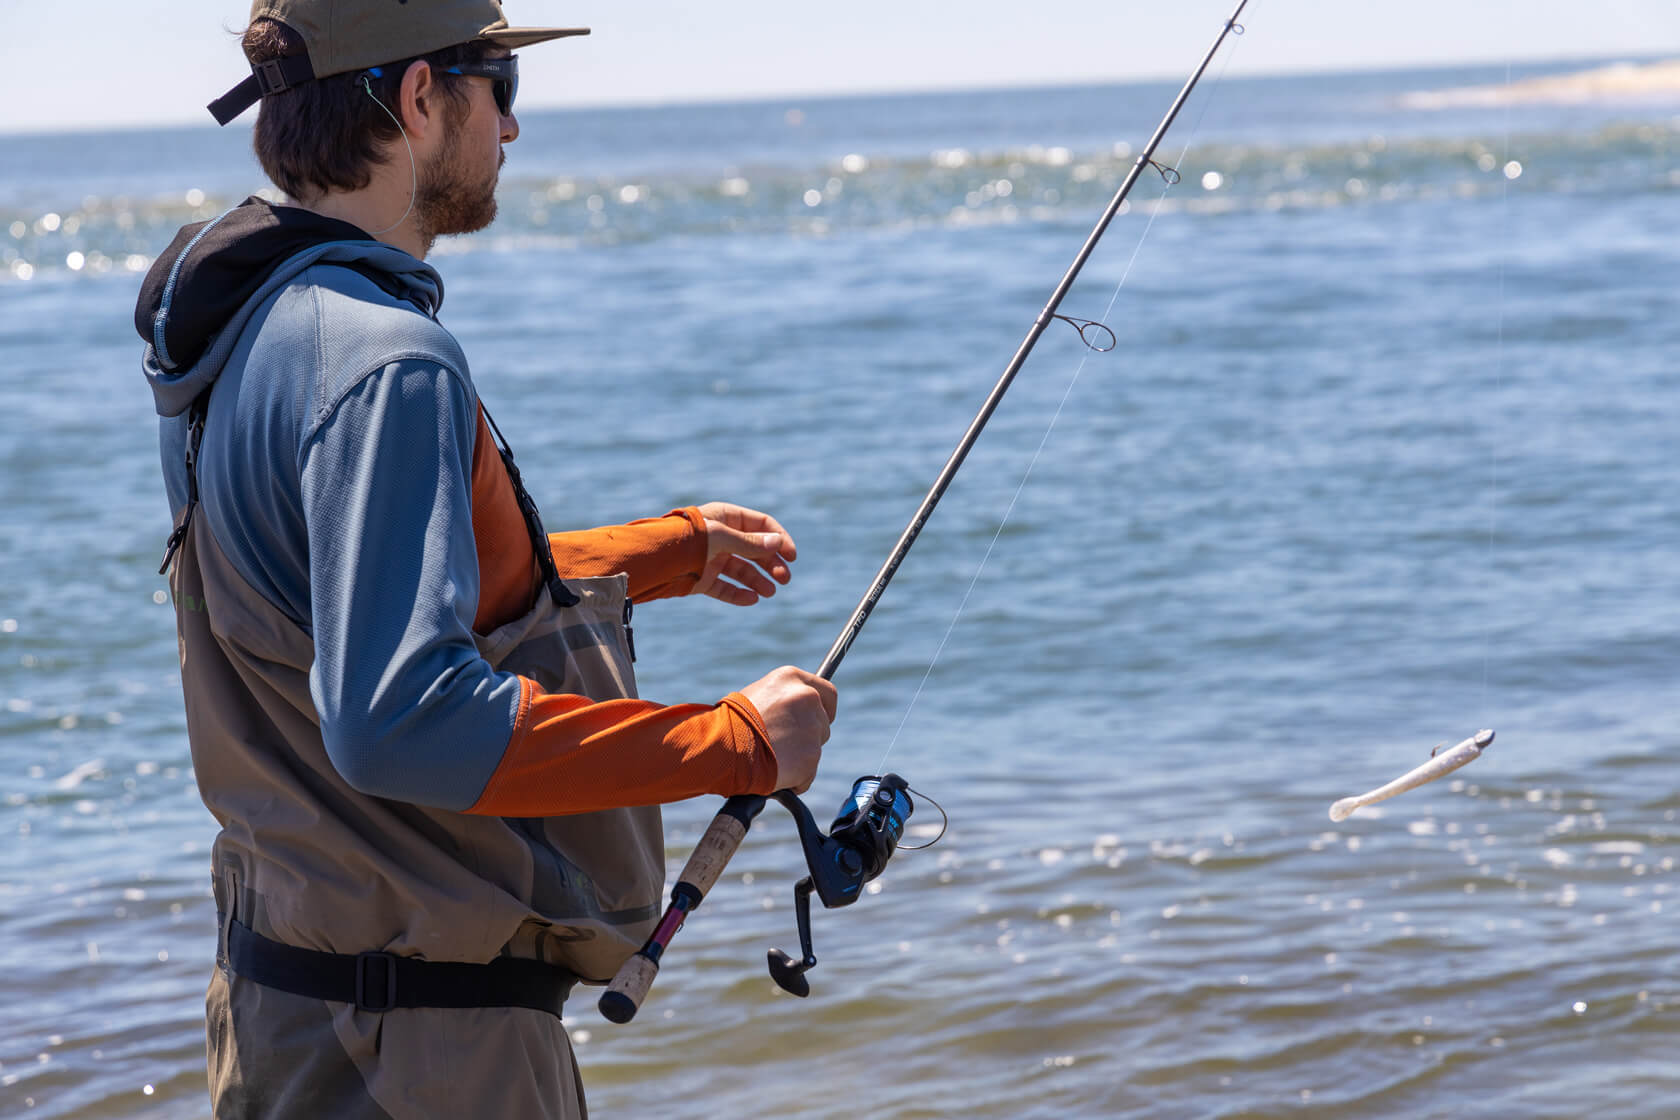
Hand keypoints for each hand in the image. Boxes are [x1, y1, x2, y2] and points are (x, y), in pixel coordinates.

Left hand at [693, 502, 795, 605]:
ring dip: (758, 581)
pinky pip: (725, 588)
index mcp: (726, 518)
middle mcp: (721, 538)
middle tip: (785, 578)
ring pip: (742, 570)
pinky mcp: (703, 579)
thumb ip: (750, 543)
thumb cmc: (688, 539)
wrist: (656, 559)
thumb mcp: (723, 537)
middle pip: (755, 550)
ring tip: (770, 592)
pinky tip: (752, 600)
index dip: (779, 539)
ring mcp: (712, 559)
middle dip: (771, 564)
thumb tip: (778, 544)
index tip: (792, 556)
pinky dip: (739, 595)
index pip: (761, 525)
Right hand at [740, 666, 836, 794]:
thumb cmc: (729, 723)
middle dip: (807, 737)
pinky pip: (807, 774)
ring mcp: (812, 728)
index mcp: (793, 679)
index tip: (816, 720)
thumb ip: (782, 700)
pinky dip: (794, 779)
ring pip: (814, 749)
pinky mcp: (810, 756)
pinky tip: (773, 774)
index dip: (824, 709)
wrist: (720, 747)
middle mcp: (808, 698)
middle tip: (783, 746)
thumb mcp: (756, 696)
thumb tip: (792, 713)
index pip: (828, 693)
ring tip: (770, 759)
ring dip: (799, 758)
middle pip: (823, 723)